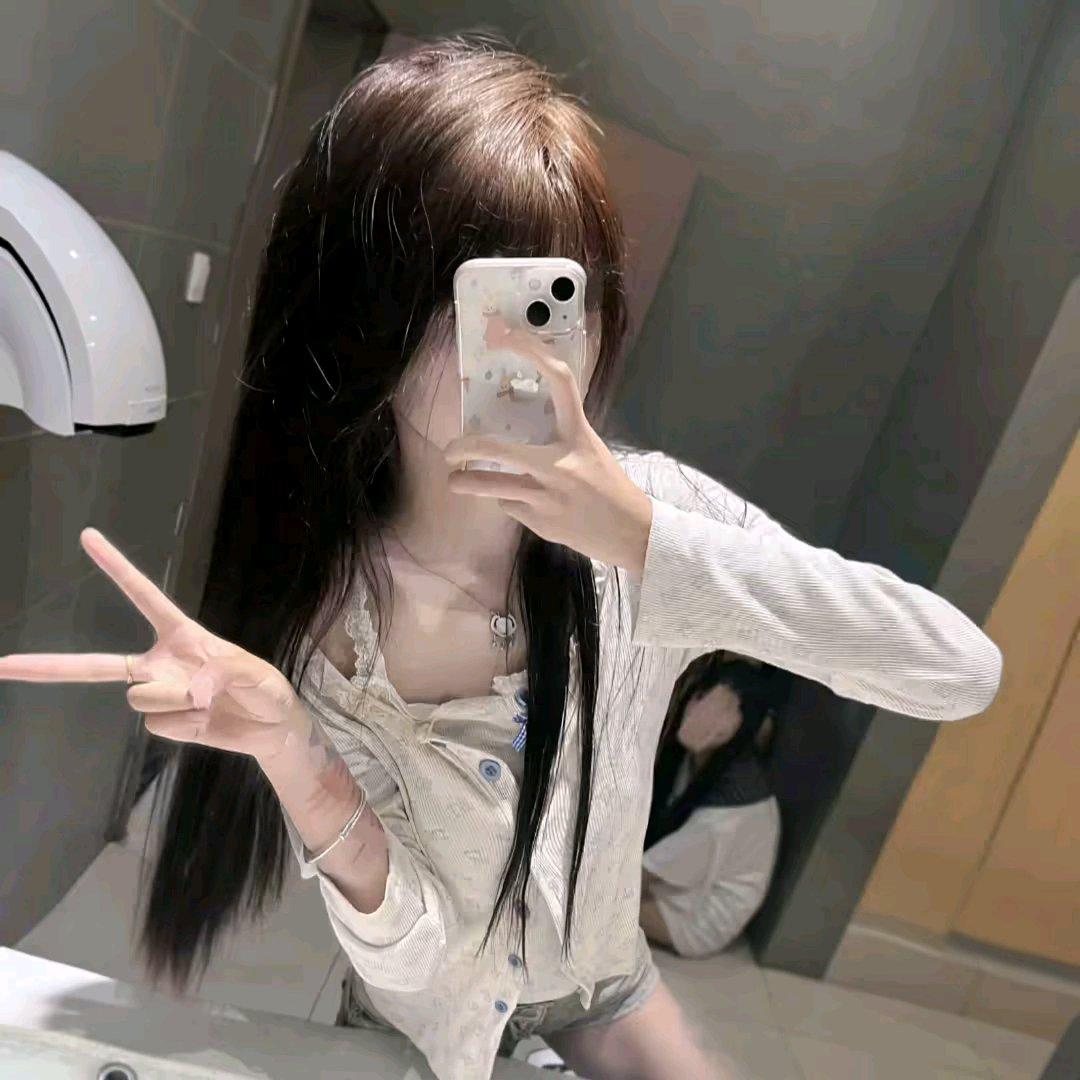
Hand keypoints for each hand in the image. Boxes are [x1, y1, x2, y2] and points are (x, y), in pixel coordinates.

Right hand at [0, 528, 306, 763]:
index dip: (117, 567)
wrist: (272, 728)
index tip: (88, 536)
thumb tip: (189, 684)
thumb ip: (227, 671)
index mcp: (182, 635)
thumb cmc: (266, 691)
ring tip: (208, 702)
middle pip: (97, 665)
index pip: (145, 596)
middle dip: (48, 667)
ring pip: (140, 697)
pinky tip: (204, 721)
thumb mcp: (258, 674)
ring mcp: (158, 694)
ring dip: (177, 701)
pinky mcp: (164, 723)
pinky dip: (184, 725)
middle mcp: (160, 662)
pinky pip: (159, 724)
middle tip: (1, 664)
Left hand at [443, 318, 653, 576]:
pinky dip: (508, 502)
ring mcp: (546, 495)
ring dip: (465, 483)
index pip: (559, 381)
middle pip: (498, 449)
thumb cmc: (608, 486)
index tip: (504, 336)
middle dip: (465, 448)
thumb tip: (515, 430)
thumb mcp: (589, 450)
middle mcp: (560, 463)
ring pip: (491, 486)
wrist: (629, 532)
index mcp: (578, 435)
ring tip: (455, 480)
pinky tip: (522, 503)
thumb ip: (558, 438)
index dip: (532, 351)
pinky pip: (509, 506)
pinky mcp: (540, 521)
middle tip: (450, 449)